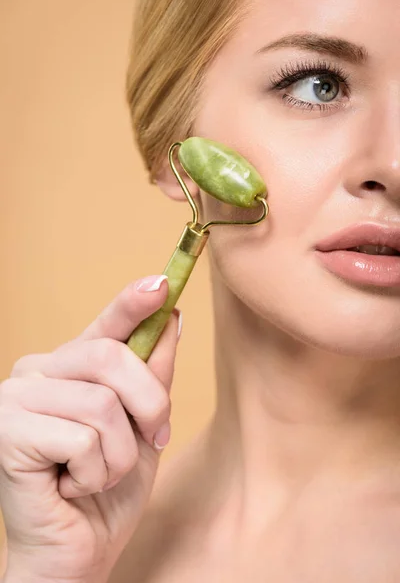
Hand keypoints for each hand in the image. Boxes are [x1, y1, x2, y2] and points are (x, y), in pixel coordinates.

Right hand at [0, 275, 180, 582]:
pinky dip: (94, 474)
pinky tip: (72, 486)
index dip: (131, 301)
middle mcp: (38, 371)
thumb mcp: (144, 428)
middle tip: (154, 439)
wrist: (76, 554)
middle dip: (149, 405)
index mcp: (71, 368)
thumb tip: (172, 318)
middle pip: (111, 357)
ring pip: (101, 404)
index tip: (160, 283)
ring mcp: (15, 398)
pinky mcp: (6, 432)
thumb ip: (153, 374)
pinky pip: (82, 440)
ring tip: (98, 474)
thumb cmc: (107, 490)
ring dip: (120, 453)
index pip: (105, 325)